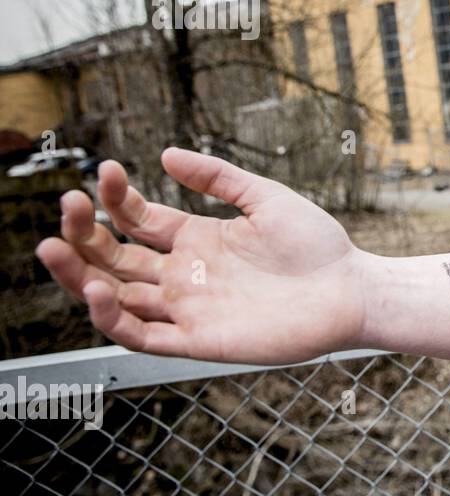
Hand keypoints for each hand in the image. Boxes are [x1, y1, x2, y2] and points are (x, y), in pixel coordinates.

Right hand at [35, 147, 368, 364]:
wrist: (351, 289)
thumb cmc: (316, 246)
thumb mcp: (265, 198)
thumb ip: (218, 176)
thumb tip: (164, 154)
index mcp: (196, 239)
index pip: (136, 219)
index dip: (114, 197)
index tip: (104, 170)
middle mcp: (184, 275)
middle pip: (114, 258)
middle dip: (82, 234)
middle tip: (65, 205)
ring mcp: (188, 309)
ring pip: (115, 298)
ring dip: (80, 276)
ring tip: (53, 246)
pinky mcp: (199, 341)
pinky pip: (142, 336)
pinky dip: (113, 317)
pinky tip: (99, 289)